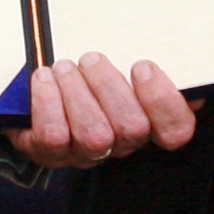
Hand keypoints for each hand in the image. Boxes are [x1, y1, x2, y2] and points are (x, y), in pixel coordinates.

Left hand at [7, 54, 196, 169]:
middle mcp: (119, 145)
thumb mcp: (119, 71)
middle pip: (131, 128)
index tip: (142, 66)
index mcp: (146, 124)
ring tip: (64, 67)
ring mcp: (85, 153)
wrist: (38, 98)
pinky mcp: (50, 154)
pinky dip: (47, 101)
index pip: (175, 130)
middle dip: (109, 86)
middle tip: (91, 59)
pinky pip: (53, 135)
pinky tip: (44, 79)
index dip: (163, 101)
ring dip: (76, 92)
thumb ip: (147, 69)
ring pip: (93, 134)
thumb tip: (175, 59)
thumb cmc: (86, 82)